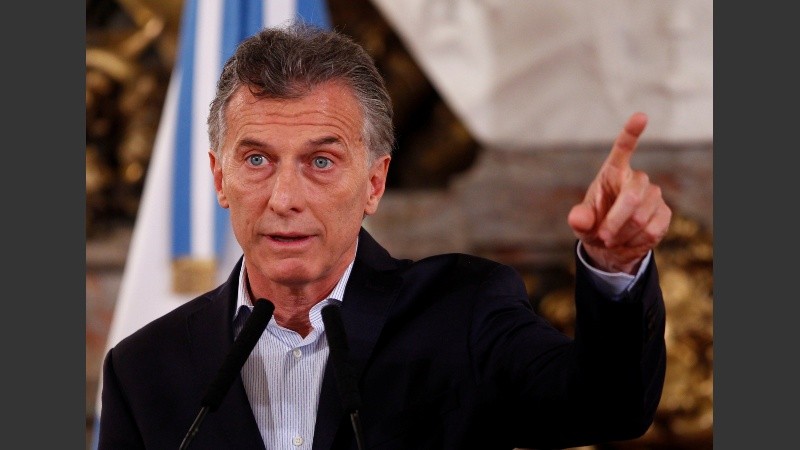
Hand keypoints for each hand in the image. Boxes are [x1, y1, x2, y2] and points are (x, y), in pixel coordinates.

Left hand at [567, 112, 671, 273]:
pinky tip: (629, 240)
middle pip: (633, 195)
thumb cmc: (594, 225)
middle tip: (603, 237)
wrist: (612, 244)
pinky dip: (636, 241)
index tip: (640, 116)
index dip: (631, 132)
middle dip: (615, 221)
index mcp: (612, 171)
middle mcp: (636, 178)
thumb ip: (578, 219)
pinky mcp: (664, 212)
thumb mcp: (581, 223)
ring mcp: (653, 195)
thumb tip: (578, 219)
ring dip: (623, 233)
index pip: (623, 148)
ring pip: (641, 216)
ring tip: (613, 239)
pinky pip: (652, 229)